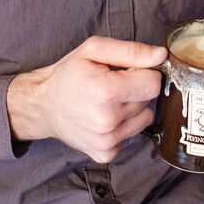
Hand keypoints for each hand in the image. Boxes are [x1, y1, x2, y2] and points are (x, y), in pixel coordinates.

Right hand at [7, 36, 166, 162]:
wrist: (42, 105)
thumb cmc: (68, 75)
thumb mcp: (94, 50)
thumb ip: (132, 51)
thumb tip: (161, 56)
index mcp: (106, 91)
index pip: (154, 84)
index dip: (144, 74)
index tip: (128, 72)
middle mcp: (107, 120)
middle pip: (149, 101)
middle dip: (136, 89)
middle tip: (113, 85)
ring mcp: (106, 141)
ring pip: (144, 118)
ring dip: (132, 108)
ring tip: (108, 101)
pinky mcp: (105, 153)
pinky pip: (132, 135)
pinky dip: (123, 126)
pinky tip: (104, 117)